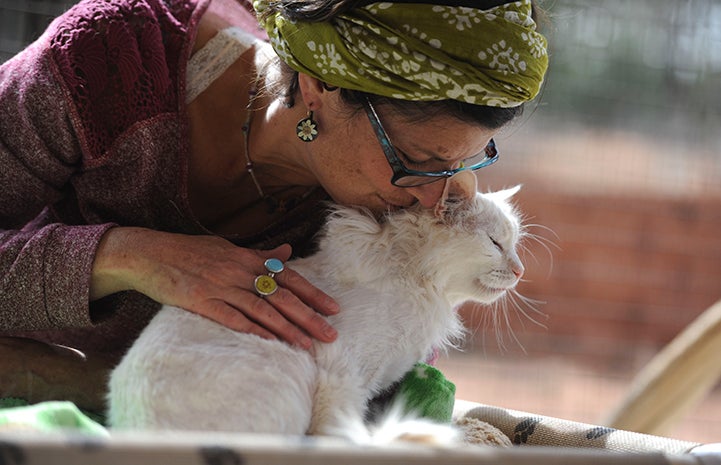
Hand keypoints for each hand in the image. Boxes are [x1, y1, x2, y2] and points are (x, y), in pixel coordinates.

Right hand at [91, 227, 338, 348]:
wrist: (148, 252)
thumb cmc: (189, 250)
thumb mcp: (227, 247)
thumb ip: (259, 253)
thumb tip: (287, 252)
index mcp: (246, 256)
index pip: (288, 276)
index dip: (312, 293)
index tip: (332, 308)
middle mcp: (238, 270)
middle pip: (281, 296)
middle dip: (308, 316)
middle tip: (329, 334)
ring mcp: (219, 285)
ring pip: (261, 309)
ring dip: (287, 329)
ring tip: (307, 345)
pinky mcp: (200, 300)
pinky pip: (231, 318)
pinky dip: (253, 330)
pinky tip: (270, 343)